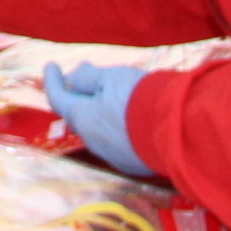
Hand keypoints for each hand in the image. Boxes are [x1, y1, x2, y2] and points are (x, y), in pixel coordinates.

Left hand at [41, 60, 153, 176]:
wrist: (178, 132)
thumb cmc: (141, 100)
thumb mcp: (112, 77)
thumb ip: (88, 78)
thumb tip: (72, 78)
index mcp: (83, 118)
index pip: (58, 99)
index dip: (53, 81)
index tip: (51, 66)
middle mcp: (93, 141)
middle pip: (80, 114)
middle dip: (80, 94)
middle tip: (84, 74)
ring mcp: (113, 155)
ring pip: (100, 129)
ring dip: (100, 111)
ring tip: (112, 93)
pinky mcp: (133, 164)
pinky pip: (119, 142)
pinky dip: (118, 126)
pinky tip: (131, 115)